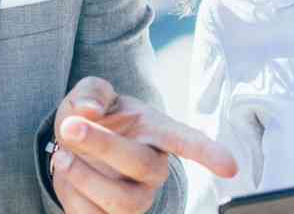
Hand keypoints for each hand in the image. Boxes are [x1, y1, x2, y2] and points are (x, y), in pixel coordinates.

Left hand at [50, 77, 236, 213]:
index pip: (190, 142)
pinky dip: (72, 195)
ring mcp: (137, 197)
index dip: (209, 154)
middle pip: (141, 165)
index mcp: (157, 131)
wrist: (71, 143)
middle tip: (71, 126)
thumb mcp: (91, 93)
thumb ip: (91, 91)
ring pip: (121, 202)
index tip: (231, 168)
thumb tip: (89, 110)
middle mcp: (154, 168)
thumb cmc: (92, 115)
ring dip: (83, 177)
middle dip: (102, 144)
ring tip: (63, 155)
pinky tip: (66, 173)